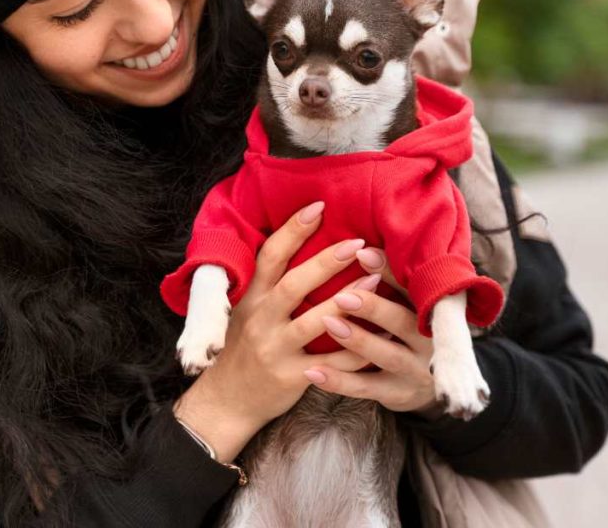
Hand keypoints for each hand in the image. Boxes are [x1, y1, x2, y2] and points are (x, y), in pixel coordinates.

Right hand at [174, 202, 375, 459]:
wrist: (226, 400)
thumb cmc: (243, 346)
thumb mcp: (246, 309)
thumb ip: (270, 282)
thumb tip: (302, 239)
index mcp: (252, 297)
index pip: (270, 256)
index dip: (293, 230)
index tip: (319, 206)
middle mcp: (261, 320)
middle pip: (293, 286)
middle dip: (325, 262)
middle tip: (356, 242)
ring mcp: (275, 350)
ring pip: (314, 324)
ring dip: (346, 302)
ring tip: (375, 280)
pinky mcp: (291, 377)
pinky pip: (332, 364)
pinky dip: (358, 349)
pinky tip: (381, 334)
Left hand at [301, 247, 444, 416]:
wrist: (430, 387)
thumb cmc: (408, 331)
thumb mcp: (410, 305)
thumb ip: (391, 279)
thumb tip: (358, 243)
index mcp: (431, 311)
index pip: (412, 287)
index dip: (388, 270)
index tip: (361, 252)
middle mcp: (428, 341)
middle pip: (403, 322)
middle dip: (374, 308)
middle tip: (343, 294)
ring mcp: (414, 371)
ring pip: (386, 356)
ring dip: (357, 340)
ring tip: (327, 323)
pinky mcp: (396, 394)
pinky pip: (365, 388)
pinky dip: (338, 380)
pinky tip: (312, 371)